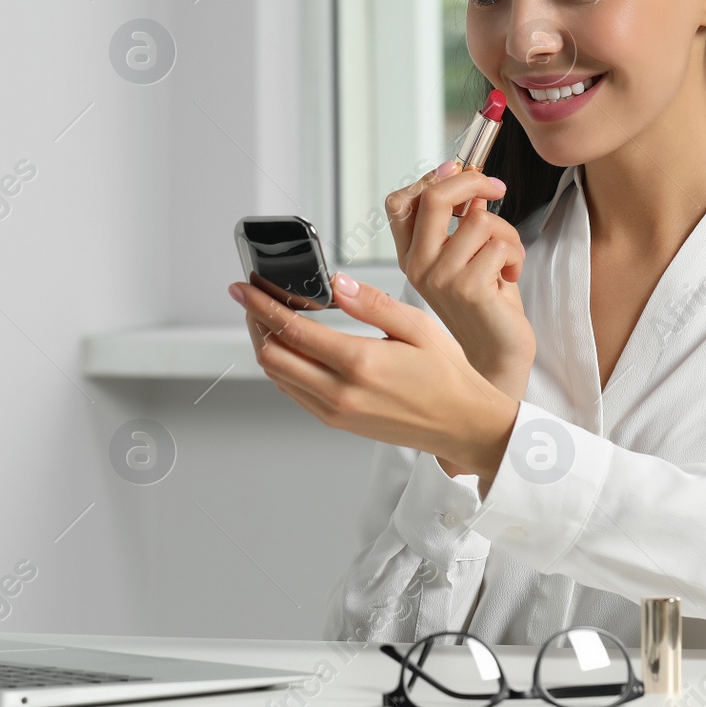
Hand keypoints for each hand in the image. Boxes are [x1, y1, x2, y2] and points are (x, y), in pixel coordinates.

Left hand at [229, 273, 518, 481]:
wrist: (461, 424)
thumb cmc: (447, 375)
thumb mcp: (417, 326)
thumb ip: (371, 303)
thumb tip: (336, 283)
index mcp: (360, 363)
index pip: (291, 330)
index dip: (260, 305)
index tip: (244, 288)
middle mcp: (341, 392)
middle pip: (272, 356)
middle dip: (255, 323)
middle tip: (252, 300)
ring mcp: (336, 411)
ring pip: (278, 376)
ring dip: (266, 345)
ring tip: (267, 319)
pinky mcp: (337, 421)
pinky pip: (294, 392)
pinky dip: (283, 367)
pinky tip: (290, 348)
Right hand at [385, 162, 535, 399]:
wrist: (497, 353)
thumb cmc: (487, 304)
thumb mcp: (467, 255)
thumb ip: (462, 220)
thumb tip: (470, 180)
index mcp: (411, 255)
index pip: (401, 202)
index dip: (432, 179)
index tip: (461, 172)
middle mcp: (418, 266)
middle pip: (434, 197)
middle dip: (472, 181)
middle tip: (495, 188)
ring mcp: (441, 277)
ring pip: (479, 220)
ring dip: (506, 233)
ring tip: (508, 257)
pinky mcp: (468, 288)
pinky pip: (500, 244)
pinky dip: (516, 255)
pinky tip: (510, 277)